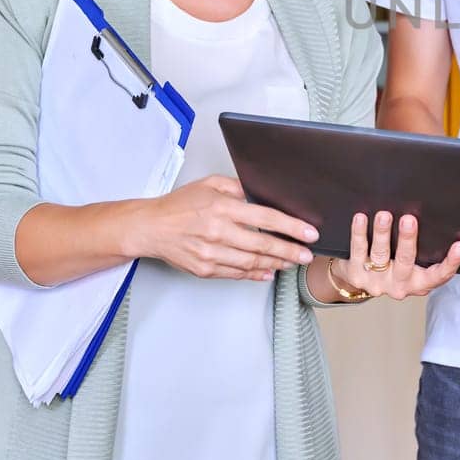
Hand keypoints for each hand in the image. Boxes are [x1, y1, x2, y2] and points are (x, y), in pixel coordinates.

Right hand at [136, 175, 317, 280]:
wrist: (150, 228)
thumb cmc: (179, 205)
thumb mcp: (211, 185)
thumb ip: (239, 188)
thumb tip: (264, 194)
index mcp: (222, 208)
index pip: (266, 218)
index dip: (292, 227)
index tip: (309, 233)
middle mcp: (218, 232)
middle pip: (263, 245)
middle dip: (290, 251)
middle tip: (307, 254)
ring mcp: (211, 254)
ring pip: (252, 262)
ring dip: (276, 264)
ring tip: (291, 262)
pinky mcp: (205, 269)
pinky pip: (237, 274)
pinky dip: (255, 274)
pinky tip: (268, 272)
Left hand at [329, 211, 459, 300]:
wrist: (358, 280)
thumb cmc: (393, 264)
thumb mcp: (413, 264)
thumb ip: (423, 249)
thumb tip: (432, 216)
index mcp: (419, 282)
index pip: (439, 275)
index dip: (451, 262)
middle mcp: (399, 285)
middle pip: (406, 262)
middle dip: (407, 240)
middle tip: (409, 220)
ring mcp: (377, 282)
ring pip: (381, 255)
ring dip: (382, 234)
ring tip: (384, 216)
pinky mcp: (357, 275)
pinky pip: (358, 251)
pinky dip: (359, 233)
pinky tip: (361, 219)